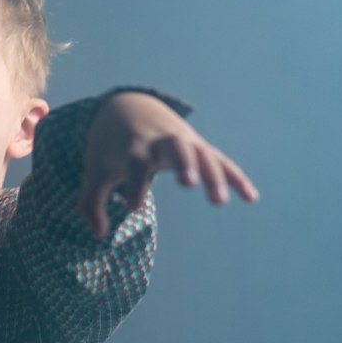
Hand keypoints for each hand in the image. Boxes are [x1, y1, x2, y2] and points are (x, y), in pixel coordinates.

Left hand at [79, 92, 258, 237]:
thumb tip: (101, 234)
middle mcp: (163, 141)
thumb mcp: (94, 170)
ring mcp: (185, 142)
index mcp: (135, 145)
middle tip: (189, 184)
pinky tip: (251, 198)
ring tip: (219, 201)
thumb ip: (90, 204)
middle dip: (184, 163)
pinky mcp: (199, 148)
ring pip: (204, 155)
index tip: (131, 208)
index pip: (136, 164)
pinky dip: (236, 177)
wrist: (130, 108)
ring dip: (213, 175)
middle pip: (177, 148)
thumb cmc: (110, 147)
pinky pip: (221, 162)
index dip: (134, 184)